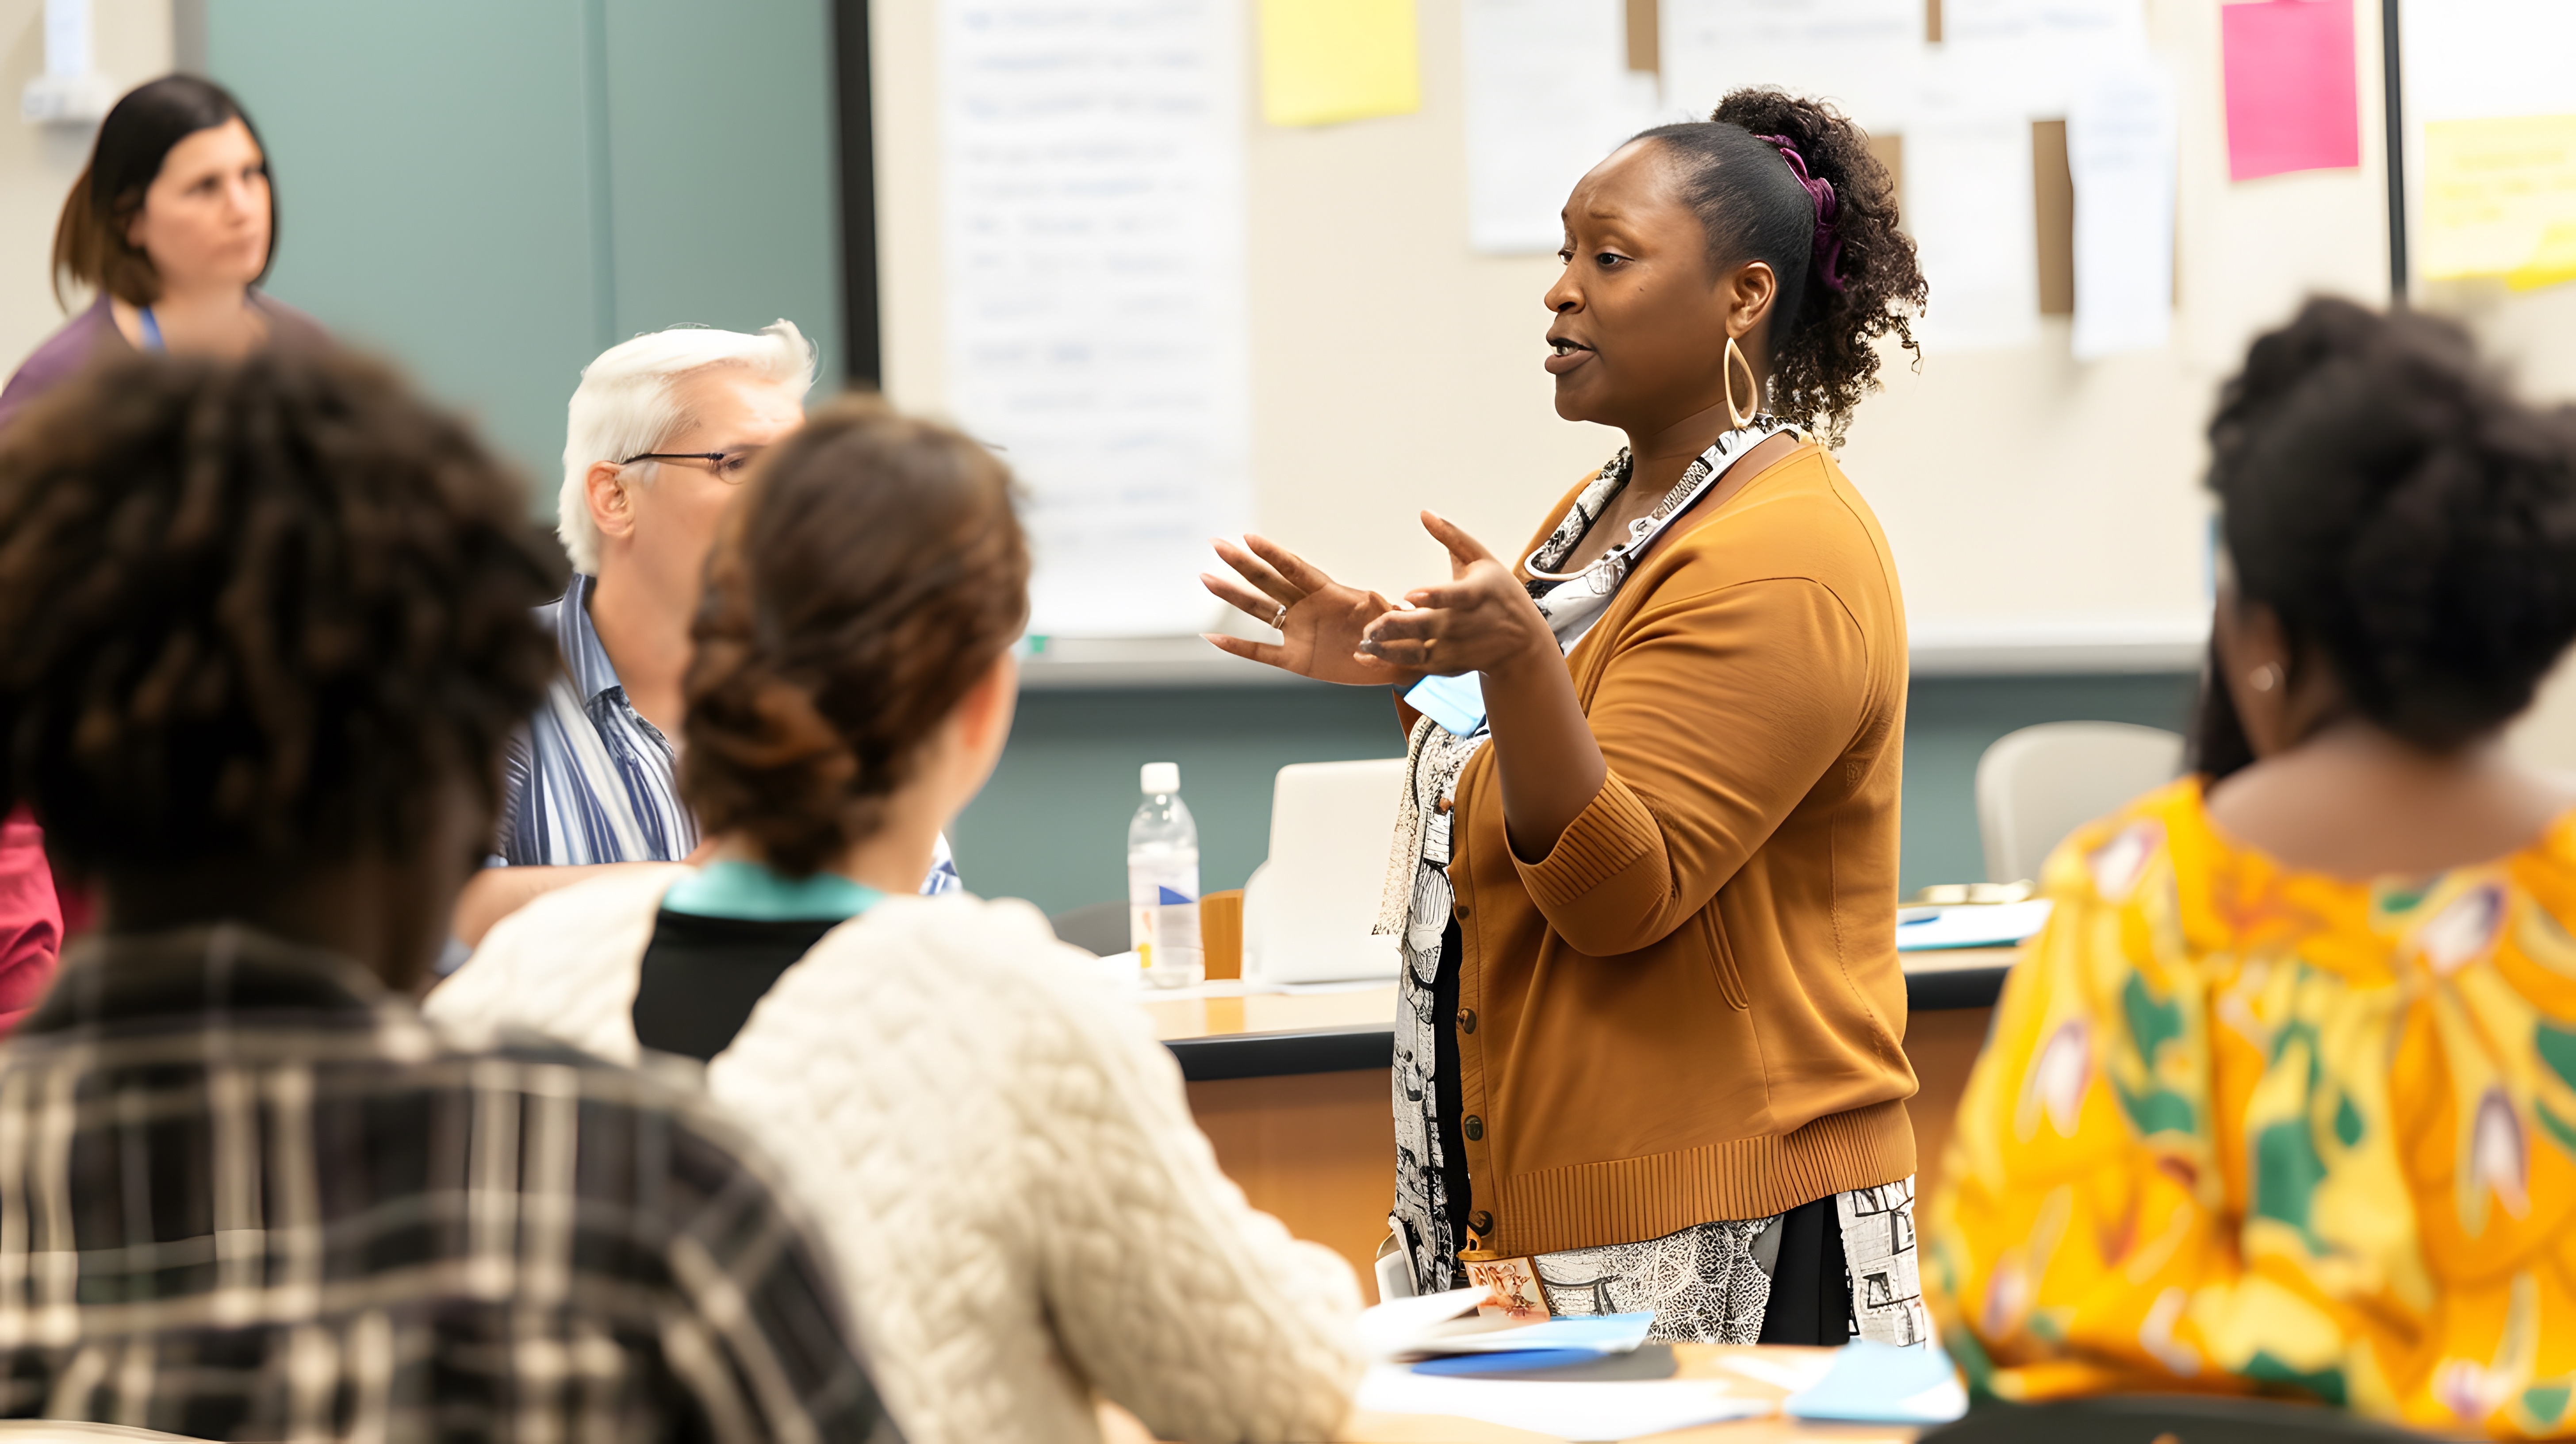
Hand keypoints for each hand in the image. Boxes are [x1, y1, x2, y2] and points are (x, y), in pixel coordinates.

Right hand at [1201, 535, 1418, 686]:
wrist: (1396, 659)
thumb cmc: (1396, 630)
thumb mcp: (1389, 615)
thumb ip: (1378, 608)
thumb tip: (1374, 600)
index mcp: (1328, 593)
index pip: (1295, 569)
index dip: (1273, 554)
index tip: (1249, 537)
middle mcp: (1307, 608)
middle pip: (1268, 582)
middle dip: (1243, 564)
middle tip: (1217, 544)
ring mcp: (1298, 632)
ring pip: (1258, 611)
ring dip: (1232, 595)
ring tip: (1206, 578)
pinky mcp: (1297, 660)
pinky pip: (1261, 653)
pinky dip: (1238, 647)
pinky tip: (1212, 639)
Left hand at [1358, 513, 1556, 678]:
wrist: (1522, 642)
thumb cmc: (1501, 595)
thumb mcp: (1482, 560)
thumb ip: (1452, 537)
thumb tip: (1425, 514)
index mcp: (1477, 594)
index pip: (1454, 597)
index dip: (1433, 597)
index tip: (1411, 595)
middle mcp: (1464, 624)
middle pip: (1427, 627)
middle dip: (1396, 627)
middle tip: (1371, 625)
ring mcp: (1455, 647)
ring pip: (1417, 651)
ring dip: (1389, 649)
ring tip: (1365, 643)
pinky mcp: (1448, 665)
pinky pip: (1417, 666)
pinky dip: (1394, 662)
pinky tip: (1371, 654)